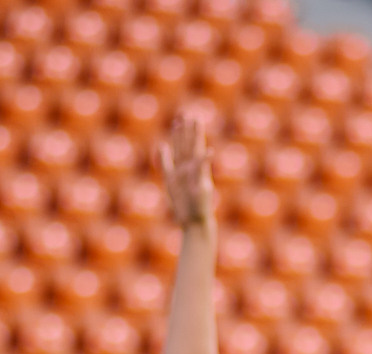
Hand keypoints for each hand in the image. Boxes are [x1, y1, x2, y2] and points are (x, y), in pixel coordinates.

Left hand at [161, 108, 214, 227]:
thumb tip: (161, 145)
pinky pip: (203, 174)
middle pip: (189, 147)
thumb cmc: (183, 204)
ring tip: (197, 123)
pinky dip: (206, 163)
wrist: (193, 222)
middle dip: (189, 131)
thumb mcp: (169, 180)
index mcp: (183, 168)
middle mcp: (191, 170)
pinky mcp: (202, 186)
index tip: (178, 119)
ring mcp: (196, 177)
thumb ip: (165, 162)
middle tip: (190, 114)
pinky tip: (209, 152)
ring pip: (195, 154)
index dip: (179, 134)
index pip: (181, 147)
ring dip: (197, 139)